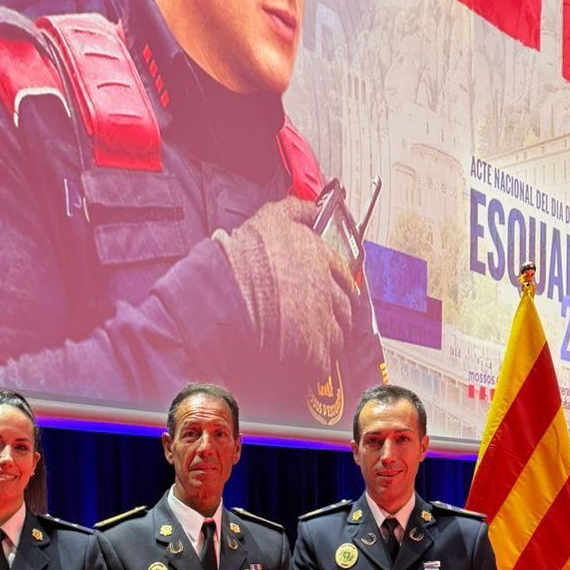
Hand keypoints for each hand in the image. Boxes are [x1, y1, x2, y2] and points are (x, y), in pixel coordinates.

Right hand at [215, 198, 374, 378]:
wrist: (225, 296)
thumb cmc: (242, 260)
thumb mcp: (269, 219)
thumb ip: (295, 210)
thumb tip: (312, 206)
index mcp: (321, 258)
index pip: (342, 273)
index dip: (336, 284)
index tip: (331, 291)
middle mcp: (328, 288)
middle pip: (344, 306)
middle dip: (335, 313)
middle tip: (321, 320)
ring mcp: (323, 320)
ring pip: (337, 334)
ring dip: (327, 339)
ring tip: (309, 344)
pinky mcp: (314, 350)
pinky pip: (323, 362)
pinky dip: (314, 364)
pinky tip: (301, 362)